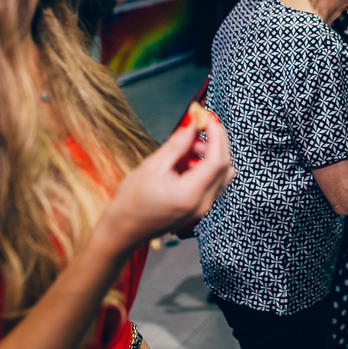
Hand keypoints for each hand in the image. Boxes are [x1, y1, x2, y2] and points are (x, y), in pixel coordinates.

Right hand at [100, 111, 234, 251]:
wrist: (122, 231)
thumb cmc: (131, 201)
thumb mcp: (152, 166)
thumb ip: (177, 144)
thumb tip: (193, 122)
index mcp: (190, 195)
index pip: (217, 160)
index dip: (216, 135)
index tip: (207, 117)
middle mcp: (202, 204)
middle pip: (225, 166)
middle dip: (217, 142)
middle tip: (200, 126)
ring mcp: (203, 209)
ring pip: (223, 175)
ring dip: (212, 155)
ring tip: (188, 147)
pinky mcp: (200, 209)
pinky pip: (214, 184)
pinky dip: (207, 167)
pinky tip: (187, 161)